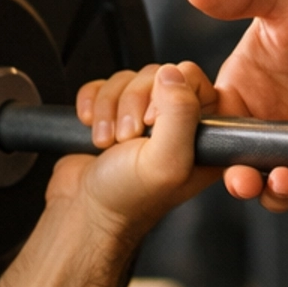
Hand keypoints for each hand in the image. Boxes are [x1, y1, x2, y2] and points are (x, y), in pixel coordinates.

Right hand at [54, 63, 219, 240]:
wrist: (84, 213)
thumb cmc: (128, 199)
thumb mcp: (166, 160)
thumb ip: (180, 114)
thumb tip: (173, 73)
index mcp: (203, 134)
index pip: (196, 81)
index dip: (170, 93)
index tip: (153, 121)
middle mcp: (177, 123)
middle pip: (158, 75)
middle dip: (132, 104)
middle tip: (128, 138)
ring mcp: (143, 117)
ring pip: (128, 80)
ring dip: (109, 108)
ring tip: (109, 142)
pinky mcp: (113, 113)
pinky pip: (103, 85)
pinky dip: (92, 103)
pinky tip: (92, 129)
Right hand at [184, 0, 287, 212]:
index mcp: (239, 93)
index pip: (206, 127)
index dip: (197, 142)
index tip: (198, 145)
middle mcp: (264, 126)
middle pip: (237, 167)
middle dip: (237, 180)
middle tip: (245, 179)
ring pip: (274, 189)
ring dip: (273, 196)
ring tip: (284, 181)